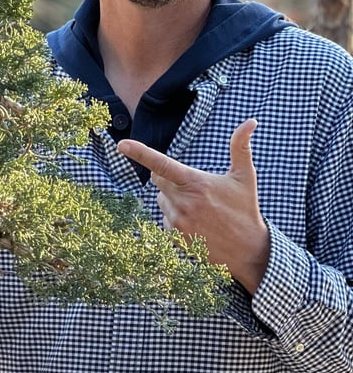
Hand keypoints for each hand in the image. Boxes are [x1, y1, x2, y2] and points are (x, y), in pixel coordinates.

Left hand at [117, 119, 269, 294]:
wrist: (248, 250)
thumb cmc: (245, 209)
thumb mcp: (245, 176)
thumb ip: (241, 146)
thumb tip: (251, 121)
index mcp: (196, 183)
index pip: (162, 165)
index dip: (140, 153)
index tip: (122, 144)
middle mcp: (183, 202)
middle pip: (158, 180)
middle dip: (169, 179)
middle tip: (193, 187)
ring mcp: (177, 222)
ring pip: (161, 200)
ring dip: (173, 200)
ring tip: (199, 209)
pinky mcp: (174, 238)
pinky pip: (164, 220)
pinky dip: (174, 218)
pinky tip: (195, 224)